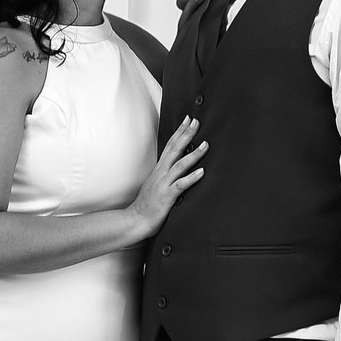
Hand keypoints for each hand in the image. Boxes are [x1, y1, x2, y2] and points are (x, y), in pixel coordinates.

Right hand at [129, 117, 206, 236]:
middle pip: (174, 149)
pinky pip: (180, 185)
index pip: (170, 146)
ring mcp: (163, 184)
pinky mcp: (167, 196)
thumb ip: (165, 174)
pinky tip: (202, 172)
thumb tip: (176, 166)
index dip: (179, 132)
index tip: (187, 120)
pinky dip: (191, 177)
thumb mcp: (156, 184)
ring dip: (193, 154)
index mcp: (159, 170)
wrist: (135, 220)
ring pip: (180, 165)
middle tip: (196, 122)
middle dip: (186, 135)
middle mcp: (161, 174)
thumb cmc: (147, 205)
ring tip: (205, 145)